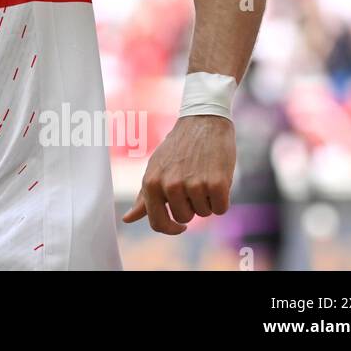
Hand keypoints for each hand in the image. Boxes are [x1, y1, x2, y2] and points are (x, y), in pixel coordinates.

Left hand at [121, 114, 235, 234]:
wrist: (203, 121)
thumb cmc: (178, 148)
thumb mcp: (155, 169)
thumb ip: (144, 197)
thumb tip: (127, 219)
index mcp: (151, 183)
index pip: (158, 223)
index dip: (171, 228)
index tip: (181, 226)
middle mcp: (169, 186)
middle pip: (185, 218)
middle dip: (191, 205)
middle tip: (193, 181)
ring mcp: (193, 185)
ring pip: (204, 213)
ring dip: (207, 200)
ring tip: (203, 175)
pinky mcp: (216, 184)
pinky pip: (221, 209)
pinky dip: (222, 199)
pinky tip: (218, 179)